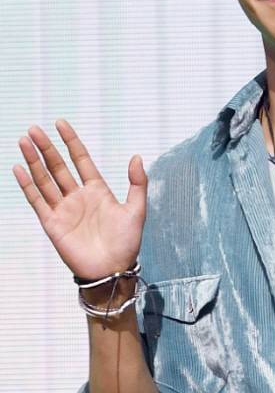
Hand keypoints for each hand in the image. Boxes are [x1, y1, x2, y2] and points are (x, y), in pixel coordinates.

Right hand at [13, 120, 146, 280]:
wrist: (113, 269)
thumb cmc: (127, 242)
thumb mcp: (137, 209)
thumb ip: (137, 183)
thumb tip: (137, 156)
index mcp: (97, 190)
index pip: (80, 160)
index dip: (71, 141)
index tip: (60, 123)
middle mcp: (78, 197)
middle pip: (58, 166)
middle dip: (46, 147)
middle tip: (34, 129)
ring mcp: (64, 209)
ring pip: (45, 179)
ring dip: (34, 161)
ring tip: (24, 141)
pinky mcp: (52, 223)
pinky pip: (37, 200)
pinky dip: (27, 184)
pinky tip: (19, 168)